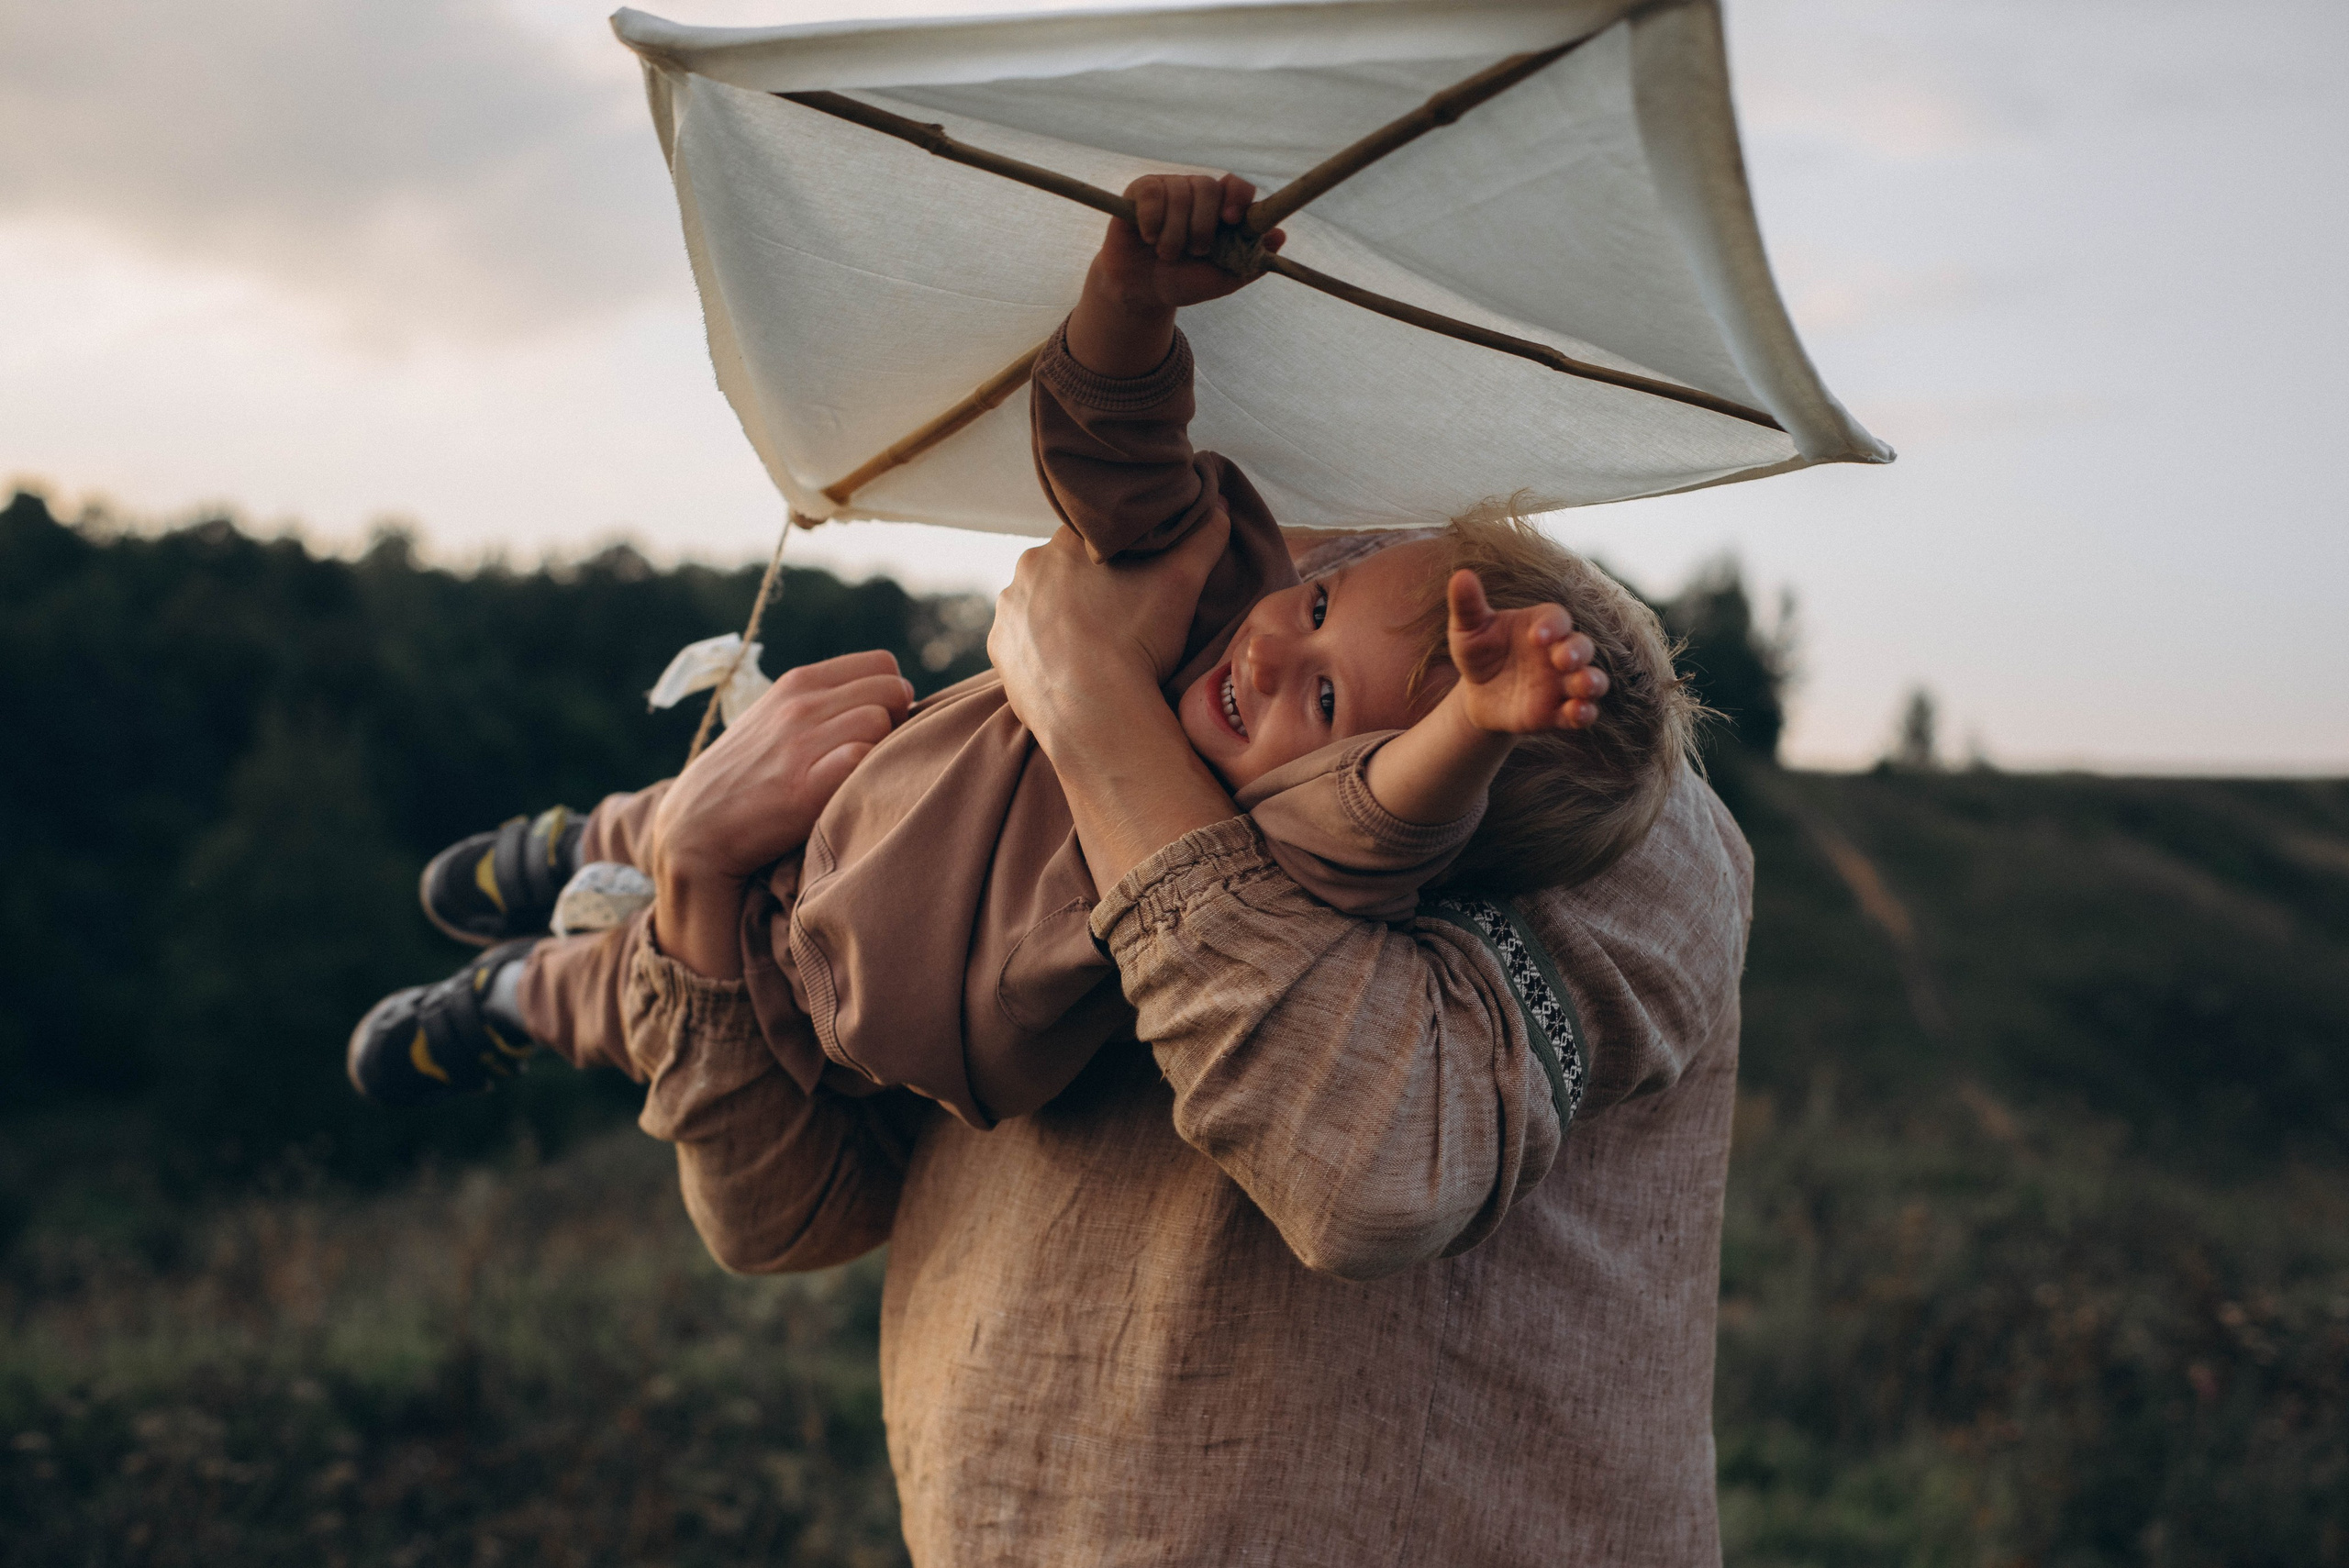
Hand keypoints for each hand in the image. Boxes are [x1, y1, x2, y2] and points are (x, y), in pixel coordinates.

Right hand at [649, 650, 912, 976]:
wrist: (695, 830)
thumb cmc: (747, 777)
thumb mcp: (775, 718)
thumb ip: (824, 702)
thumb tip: (893, 697)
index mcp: (797, 683)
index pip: (884, 665)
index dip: (892, 695)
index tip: (881, 724)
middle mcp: (798, 706)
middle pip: (893, 691)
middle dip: (897, 721)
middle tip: (875, 755)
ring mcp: (800, 744)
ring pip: (883, 724)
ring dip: (882, 752)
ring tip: (855, 778)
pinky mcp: (804, 788)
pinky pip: (864, 759)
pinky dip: (868, 776)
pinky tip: (847, 794)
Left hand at [988, 525, 1242, 892]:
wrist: (1096, 714)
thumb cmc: (1139, 641)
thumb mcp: (1183, 583)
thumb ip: (1203, 537)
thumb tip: (1218, 507)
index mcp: (1067, 542)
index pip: (1095, 535)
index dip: (1119, 554)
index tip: (1136, 577)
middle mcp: (1027, 568)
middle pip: (1063, 570)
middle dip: (1087, 587)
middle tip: (1119, 616)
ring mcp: (1008, 612)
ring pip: (1040, 605)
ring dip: (1061, 618)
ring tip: (1096, 645)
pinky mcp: (998, 651)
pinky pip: (1021, 641)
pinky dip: (1041, 650)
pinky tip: (1068, 666)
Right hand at [1067, 175, 1283, 376]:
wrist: (1142, 293)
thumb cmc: (1184, 282)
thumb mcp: (1222, 279)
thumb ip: (1250, 260)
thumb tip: (1279, 236)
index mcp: (1220, 209)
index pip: (1236, 186)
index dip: (1237, 196)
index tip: (1231, 219)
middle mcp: (1197, 192)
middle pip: (1207, 186)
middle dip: (1201, 226)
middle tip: (1195, 252)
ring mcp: (1169, 188)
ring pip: (1178, 194)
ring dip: (1174, 234)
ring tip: (1166, 254)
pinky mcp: (1142, 191)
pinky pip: (1152, 194)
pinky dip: (1152, 221)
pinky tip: (1148, 237)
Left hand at [1445, 570, 1607, 733]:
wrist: (1478, 694)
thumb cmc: (1479, 652)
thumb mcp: (1468, 630)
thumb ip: (1468, 605)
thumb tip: (1461, 575)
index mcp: (1541, 625)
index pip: (1558, 619)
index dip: (1553, 626)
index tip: (1536, 636)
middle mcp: (1559, 652)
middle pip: (1582, 647)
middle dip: (1576, 652)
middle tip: (1562, 660)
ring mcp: (1563, 683)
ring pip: (1592, 680)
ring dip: (1592, 682)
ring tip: (1583, 685)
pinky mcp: (1559, 712)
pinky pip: (1583, 713)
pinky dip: (1585, 713)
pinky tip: (1577, 713)